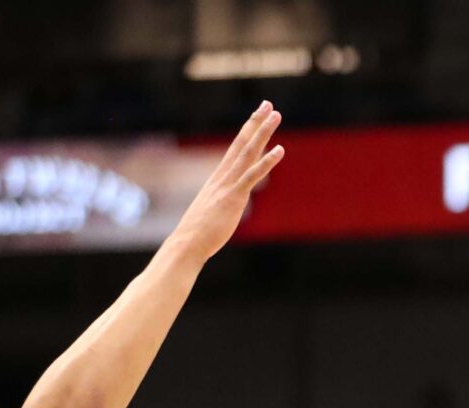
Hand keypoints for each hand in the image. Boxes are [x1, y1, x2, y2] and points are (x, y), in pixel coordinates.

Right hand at [170, 102, 284, 259]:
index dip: (248, 131)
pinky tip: (280, 149)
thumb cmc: (199, 232)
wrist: (188, 242)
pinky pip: (252, 175)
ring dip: (263, 132)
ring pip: (248, 152)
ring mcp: (228, 184)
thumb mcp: (214, 210)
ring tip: (276, 115)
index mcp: (219, 177)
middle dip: (256, 122)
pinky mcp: (234, 197)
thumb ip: (223, 201)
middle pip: (242, 143)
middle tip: (268, 104)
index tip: (258, 115)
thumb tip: (229, 202)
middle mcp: (223, 175)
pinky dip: (266, 161)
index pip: (236, 148)